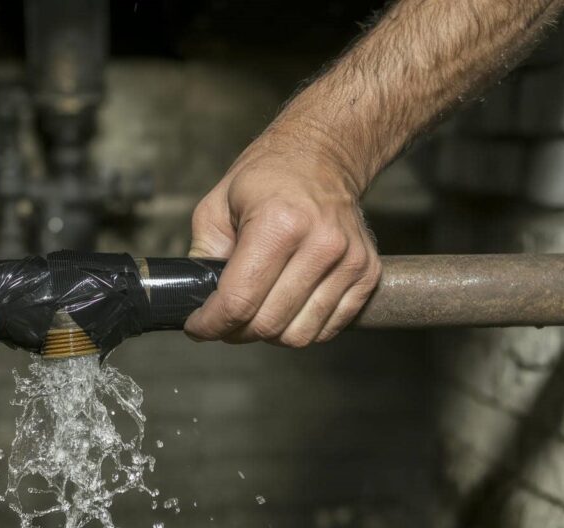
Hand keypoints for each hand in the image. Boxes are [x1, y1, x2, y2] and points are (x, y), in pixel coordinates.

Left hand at [186, 134, 380, 346]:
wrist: (324, 155)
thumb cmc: (267, 178)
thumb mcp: (217, 205)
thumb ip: (203, 254)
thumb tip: (196, 298)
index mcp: (279, 223)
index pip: (239, 301)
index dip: (211, 324)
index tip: (197, 327)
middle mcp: (320, 243)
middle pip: (268, 324)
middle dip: (235, 332)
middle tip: (222, 321)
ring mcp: (349, 261)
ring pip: (299, 336)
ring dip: (268, 335)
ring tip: (254, 313)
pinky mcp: (367, 273)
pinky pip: (328, 329)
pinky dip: (300, 329)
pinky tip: (284, 308)